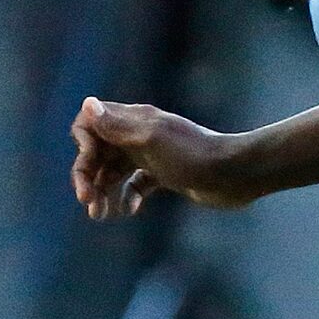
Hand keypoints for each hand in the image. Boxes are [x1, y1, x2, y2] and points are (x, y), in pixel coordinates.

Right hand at [70, 97, 235, 218]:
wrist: (235, 174)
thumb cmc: (194, 156)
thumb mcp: (152, 140)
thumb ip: (118, 126)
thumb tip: (87, 103)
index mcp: (133, 120)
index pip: (90, 125)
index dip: (83, 146)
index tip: (91, 166)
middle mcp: (138, 134)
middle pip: (98, 152)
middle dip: (88, 176)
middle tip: (88, 202)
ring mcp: (151, 155)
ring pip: (114, 170)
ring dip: (103, 190)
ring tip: (100, 216)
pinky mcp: (164, 174)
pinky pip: (136, 184)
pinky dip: (128, 196)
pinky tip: (129, 210)